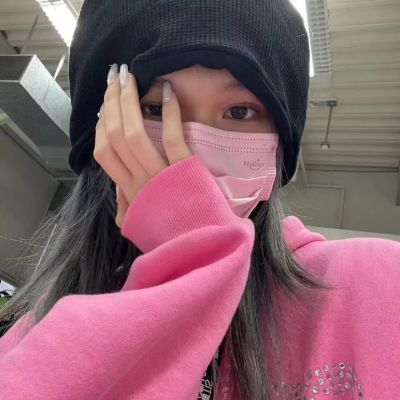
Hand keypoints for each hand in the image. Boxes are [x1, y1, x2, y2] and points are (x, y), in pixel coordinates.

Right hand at [94, 64, 191, 228]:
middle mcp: (138, 182)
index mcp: (128, 192)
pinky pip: (172, 137)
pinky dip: (169, 112)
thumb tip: (116, 191)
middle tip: (114, 76)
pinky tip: (168, 91)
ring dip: (129, 101)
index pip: (104, 153)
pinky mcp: (184, 170)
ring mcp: (160, 176)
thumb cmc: (172, 232)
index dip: (101, 125)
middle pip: (114, 136)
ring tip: (129, 76)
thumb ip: (127, 207)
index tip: (105, 105)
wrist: (200, 245)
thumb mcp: (141, 224)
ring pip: (133, 134)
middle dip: (111, 102)